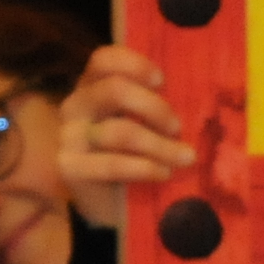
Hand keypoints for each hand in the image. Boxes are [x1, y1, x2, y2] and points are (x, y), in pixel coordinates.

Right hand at [56, 45, 197, 230]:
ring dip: (160, 145)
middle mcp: (75, 106)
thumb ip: (152, 105)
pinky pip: (112, 164)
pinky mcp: (69, 167)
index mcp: (92, 86)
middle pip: (113, 90)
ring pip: (119, 131)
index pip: (103, 60)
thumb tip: (194, 94)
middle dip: (153, 107)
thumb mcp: (141, 122)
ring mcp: (69, 136)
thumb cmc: (131, 154)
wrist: (106, 204)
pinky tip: (163, 173)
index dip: (134, 64)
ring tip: (185, 157)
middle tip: (177, 127)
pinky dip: (144, 168)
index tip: (162, 82)